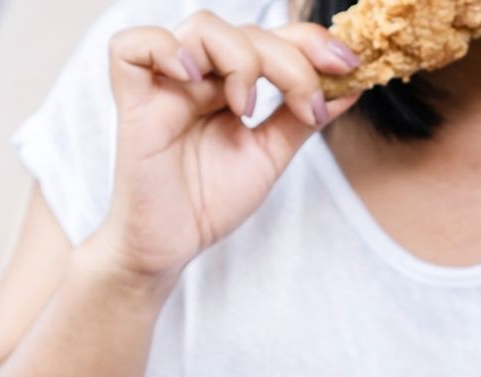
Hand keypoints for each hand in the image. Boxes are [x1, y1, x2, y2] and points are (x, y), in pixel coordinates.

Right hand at [96, 12, 360, 286]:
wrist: (172, 246)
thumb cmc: (210, 201)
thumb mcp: (269, 155)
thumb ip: (301, 118)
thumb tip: (349, 87)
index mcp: (229, 84)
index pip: (271, 37)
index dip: (309, 41)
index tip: (347, 65)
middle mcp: (199, 76)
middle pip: (246, 30)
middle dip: (290, 60)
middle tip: (307, 103)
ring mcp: (165, 85)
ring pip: (201, 27)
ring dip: (241, 58)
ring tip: (247, 107)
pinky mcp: (133, 103)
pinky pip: (131, 48)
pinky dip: (166, 50)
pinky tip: (195, 79)